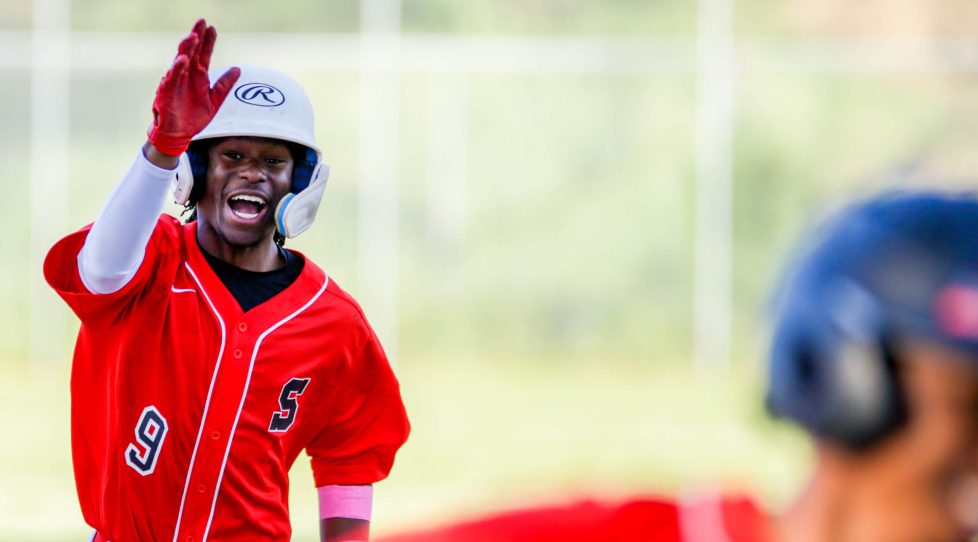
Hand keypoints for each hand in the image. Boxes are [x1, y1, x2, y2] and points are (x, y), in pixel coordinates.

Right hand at [146, 19, 239, 155]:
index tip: (212, 27)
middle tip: (201, 23)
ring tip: (193, 37)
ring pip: (180, 61)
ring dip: (186, 49)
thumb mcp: (215, 101)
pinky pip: (171, 79)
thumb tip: (238, 69)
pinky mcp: (166, 93)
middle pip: (191, 52)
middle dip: (195, 36)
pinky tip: (183, 60)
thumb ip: (225, 85)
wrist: (180, 134)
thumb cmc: (195, 116)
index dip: (208, 41)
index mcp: (198, 76)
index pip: (203, 54)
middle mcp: (186, 76)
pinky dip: (176, 69)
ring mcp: (175, 83)